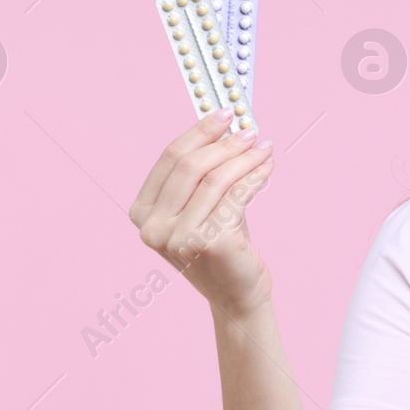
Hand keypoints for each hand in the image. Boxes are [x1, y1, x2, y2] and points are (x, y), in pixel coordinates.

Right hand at [130, 108, 275, 316]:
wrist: (237, 294)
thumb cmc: (222, 247)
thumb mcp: (203, 207)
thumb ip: (203, 174)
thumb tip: (225, 127)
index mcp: (142, 213)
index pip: (169, 159)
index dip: (198, 132)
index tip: (223, 114)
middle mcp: (152, 227)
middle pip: (189, 165)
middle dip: (223, 142)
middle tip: (249, 130)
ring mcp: (176, 237)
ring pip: (215, 179)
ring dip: (244, 158)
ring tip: (263, 148)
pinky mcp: (206, 242)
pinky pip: (235, 195)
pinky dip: (254, 176)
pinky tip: (267, 167)